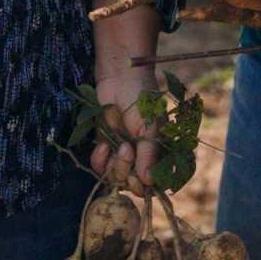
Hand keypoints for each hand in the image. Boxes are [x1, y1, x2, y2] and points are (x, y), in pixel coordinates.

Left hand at [88, 69, 158, 192]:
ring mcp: (123, 152)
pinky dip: (100, 160)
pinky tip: (103, 145)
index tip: (139, 175)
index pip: (156, 182)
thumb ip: (149, 155)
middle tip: (126, 148)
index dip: (146, 185)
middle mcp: (143, 156)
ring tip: (114, 145)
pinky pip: (100, 167)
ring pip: (116, 177)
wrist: (120, 76)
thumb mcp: (149, 126)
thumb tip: (148, 183)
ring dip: (114, 165)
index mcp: (160, 152)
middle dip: (127, 171)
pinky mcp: (106, 146)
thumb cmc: (142, 98)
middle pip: (133, 184)